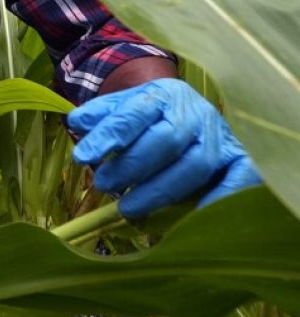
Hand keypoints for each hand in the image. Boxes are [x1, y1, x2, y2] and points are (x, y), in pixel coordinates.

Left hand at [67, 78, 260, 217]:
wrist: (190, 112)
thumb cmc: (149, 117)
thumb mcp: (122, 108)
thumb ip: (101, 116)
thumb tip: (76, 122)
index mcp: (162, 95)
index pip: (134, 114)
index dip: (108, 136)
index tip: (82, 157)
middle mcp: (195, 113)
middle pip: (167, 139)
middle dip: (132, 166)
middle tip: (103, 185)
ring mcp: (220, 137)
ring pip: (196, 165)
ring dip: (160, 190)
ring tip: (127, 208)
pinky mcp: (239, 159)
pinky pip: (239, 180)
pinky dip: (218, 200)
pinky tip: (190, 220)